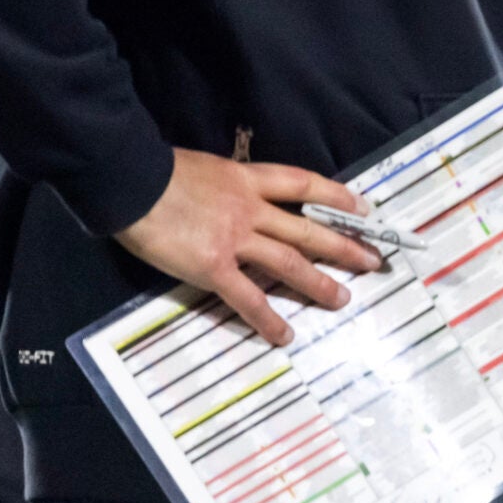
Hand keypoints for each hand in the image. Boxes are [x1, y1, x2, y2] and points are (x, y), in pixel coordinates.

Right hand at [115, 148, 381, 343]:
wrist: (130, 181)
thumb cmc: (159, 172)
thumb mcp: (207, 168)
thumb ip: (229, 186)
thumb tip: (236, 198)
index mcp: (248, 178)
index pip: (303, 184)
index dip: (336, 196)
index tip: (361, 208)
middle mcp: (250, 208)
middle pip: (307, 229)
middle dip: (343, 245)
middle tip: (371, 261)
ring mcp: (235, 239)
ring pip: (289, 263)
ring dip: (318, 283)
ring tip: (342, 299)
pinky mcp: (213, 267)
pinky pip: (248, 298)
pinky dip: (268, 319)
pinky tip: (283, 334)